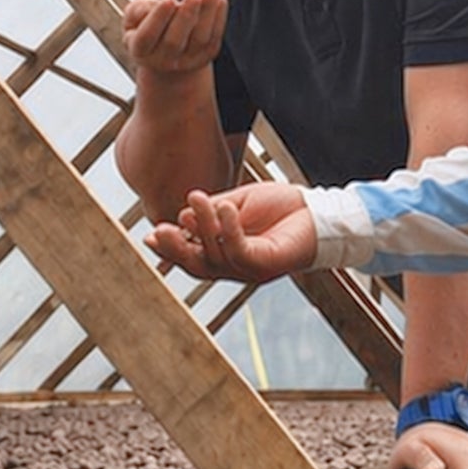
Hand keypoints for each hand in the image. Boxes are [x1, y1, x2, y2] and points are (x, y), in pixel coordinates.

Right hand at [123, 0, 227, 76]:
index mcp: (140, 50)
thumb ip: (136, 11)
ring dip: (207, 13)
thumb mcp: (134, 18)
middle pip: (174, 41)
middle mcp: (162, 60)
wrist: (167, 53)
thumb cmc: (148, 27)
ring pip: (199, 39)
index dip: (158, 18)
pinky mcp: (205, 55)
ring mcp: (186, 61)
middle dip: (185, 16)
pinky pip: (214, 37)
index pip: (147, 36)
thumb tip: (147, 8)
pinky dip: (219, 18)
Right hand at [144, 186, 318, 281]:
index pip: (192, 257)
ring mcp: (251, 269)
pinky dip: (230, 229)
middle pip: (197, 266)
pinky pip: (241, 250)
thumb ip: (212, 211)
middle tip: (158, 229)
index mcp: (225, 254)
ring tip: (196, 199)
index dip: (170, 249)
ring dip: (203, 227)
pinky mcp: (267, 263)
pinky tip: (224, 207)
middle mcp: (235, 267)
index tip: (149, 235)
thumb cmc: (280, 209)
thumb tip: (182, 213)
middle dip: (176, 249)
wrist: (318, 212)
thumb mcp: (238, 204)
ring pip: (216, 256)